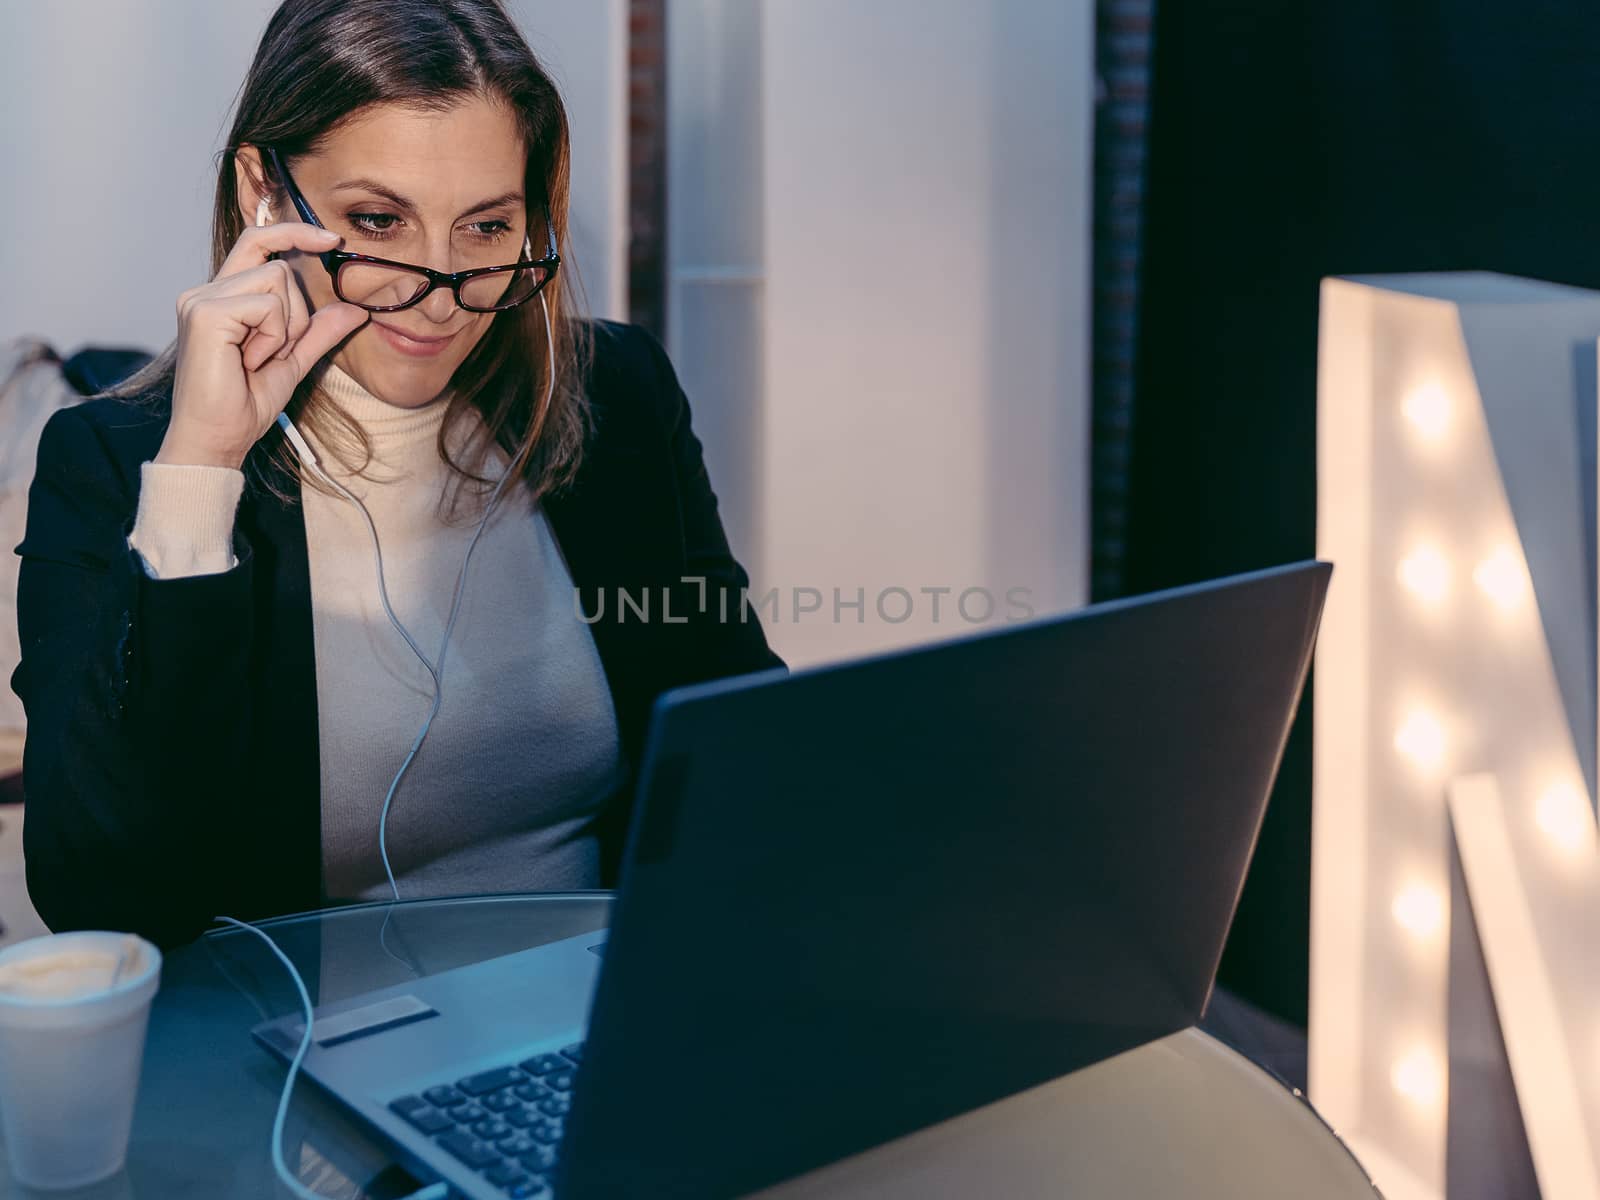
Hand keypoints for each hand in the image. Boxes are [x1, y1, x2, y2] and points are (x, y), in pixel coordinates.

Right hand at [159, 223, 368, 469]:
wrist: (216, 439)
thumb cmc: (244, 405)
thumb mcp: (293, 361)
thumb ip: (319, 332)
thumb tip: (356, 309)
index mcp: (222, 296)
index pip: (258, 241)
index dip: (294, 232)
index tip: (334, 240)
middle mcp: (206, 291)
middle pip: (279, 266)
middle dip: (295, 314)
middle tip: (272, 355)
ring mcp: (201, 299)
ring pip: (277, 280)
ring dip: (284, 328)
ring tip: (256, 360)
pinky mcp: (205, 312)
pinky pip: (268, 306)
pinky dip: (273, 337)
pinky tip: (249, 362)